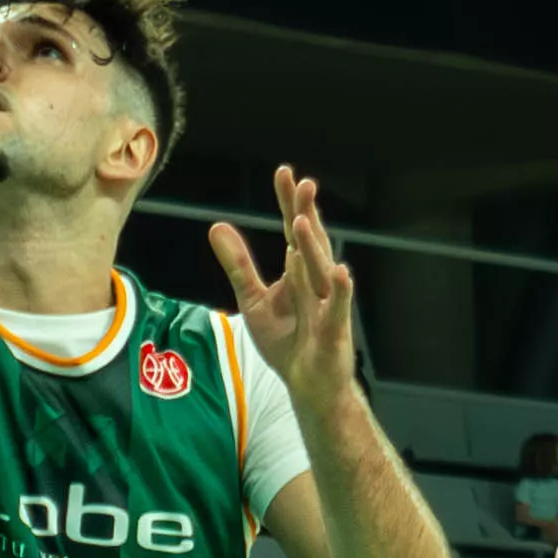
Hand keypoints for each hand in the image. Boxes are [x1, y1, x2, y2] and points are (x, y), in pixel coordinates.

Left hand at [209, 164, 366, 418]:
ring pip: (321, 271)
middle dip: (307, 213)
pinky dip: (341, 291)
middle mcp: (317, 281)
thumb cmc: (286, 341)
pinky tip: (341, 272)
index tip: (284, 172)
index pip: (294, 230)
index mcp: (299, 271)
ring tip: (304, 220)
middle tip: (303, 183)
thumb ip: (238, 264)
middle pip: (311, 242)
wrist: (308, 385)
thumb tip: (216, 226)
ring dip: (314, 246)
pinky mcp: (335, 331)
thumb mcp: (253, 300)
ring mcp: (328, 305)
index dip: (289, 203)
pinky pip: (338, 308)